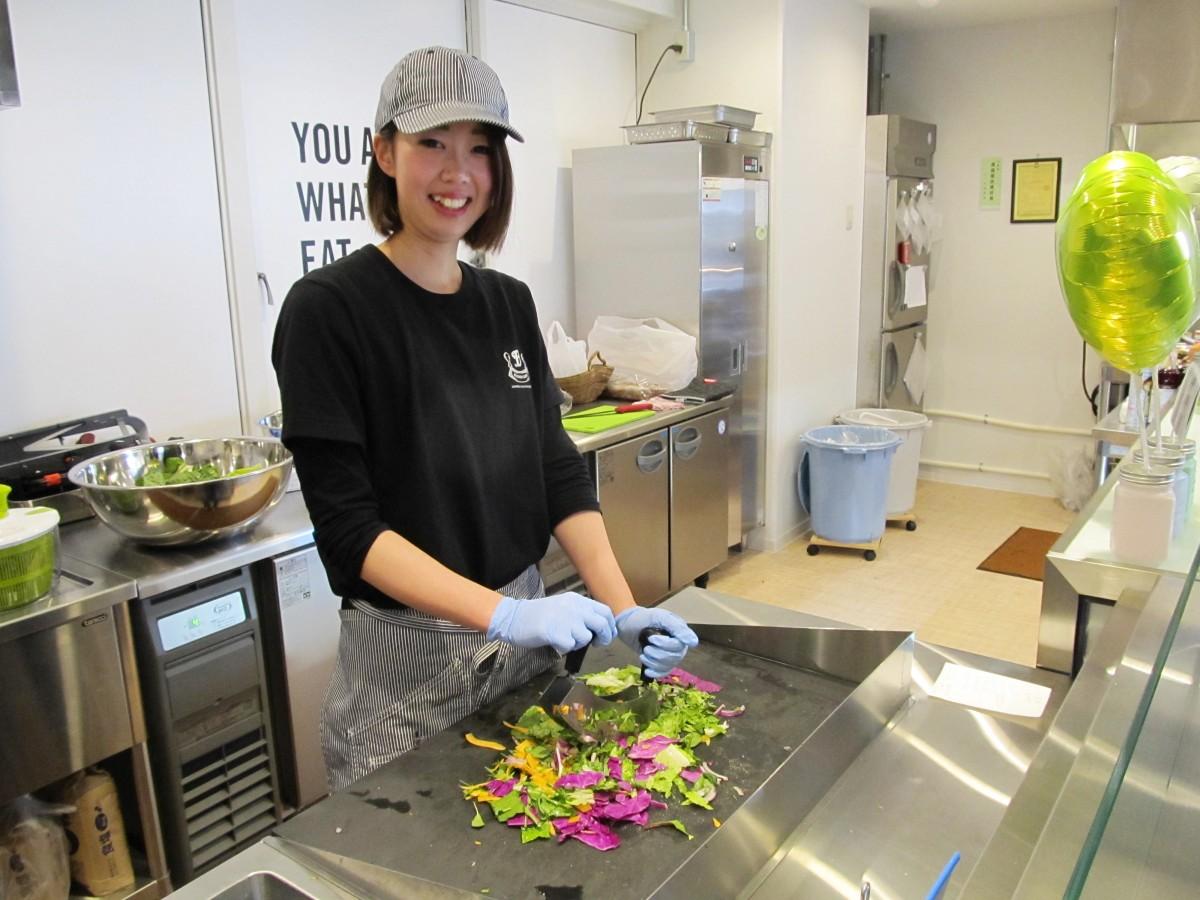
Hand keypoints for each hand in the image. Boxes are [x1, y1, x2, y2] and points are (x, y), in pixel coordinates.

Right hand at [486, 592, 616, 653]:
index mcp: (577, 600)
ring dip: (579, 643)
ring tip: (566, 640)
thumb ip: (581, 613)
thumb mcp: (564, 606)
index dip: (610, 625)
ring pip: (586, 637)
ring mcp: (565, 619)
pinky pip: (570, 645)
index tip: (607, 635)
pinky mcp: (555, 632)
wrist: (515, 617)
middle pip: (602, 624)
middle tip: (597, 643)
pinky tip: (556, 643)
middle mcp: (574, 607)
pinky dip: (565, 648)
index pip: (605, 611)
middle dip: (604, 637)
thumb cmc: (539, 614)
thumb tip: (599, 628)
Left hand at [614, 607, 698, 678]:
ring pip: (668, 665)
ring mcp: (670, 654)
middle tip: (646, 646)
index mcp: (680, 632)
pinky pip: (663, 672)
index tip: (653, 639)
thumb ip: (676, 627)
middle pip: (674, 657)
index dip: (666, 645)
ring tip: (644, 652)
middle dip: (657, 653)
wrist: (628, 624)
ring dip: (653, 661)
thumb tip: (693, 642)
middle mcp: (678, 644)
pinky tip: (647, 670)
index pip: (681, 645)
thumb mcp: (660, 617)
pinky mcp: (661, 662)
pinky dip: (655, 672)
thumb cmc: (644, 618)